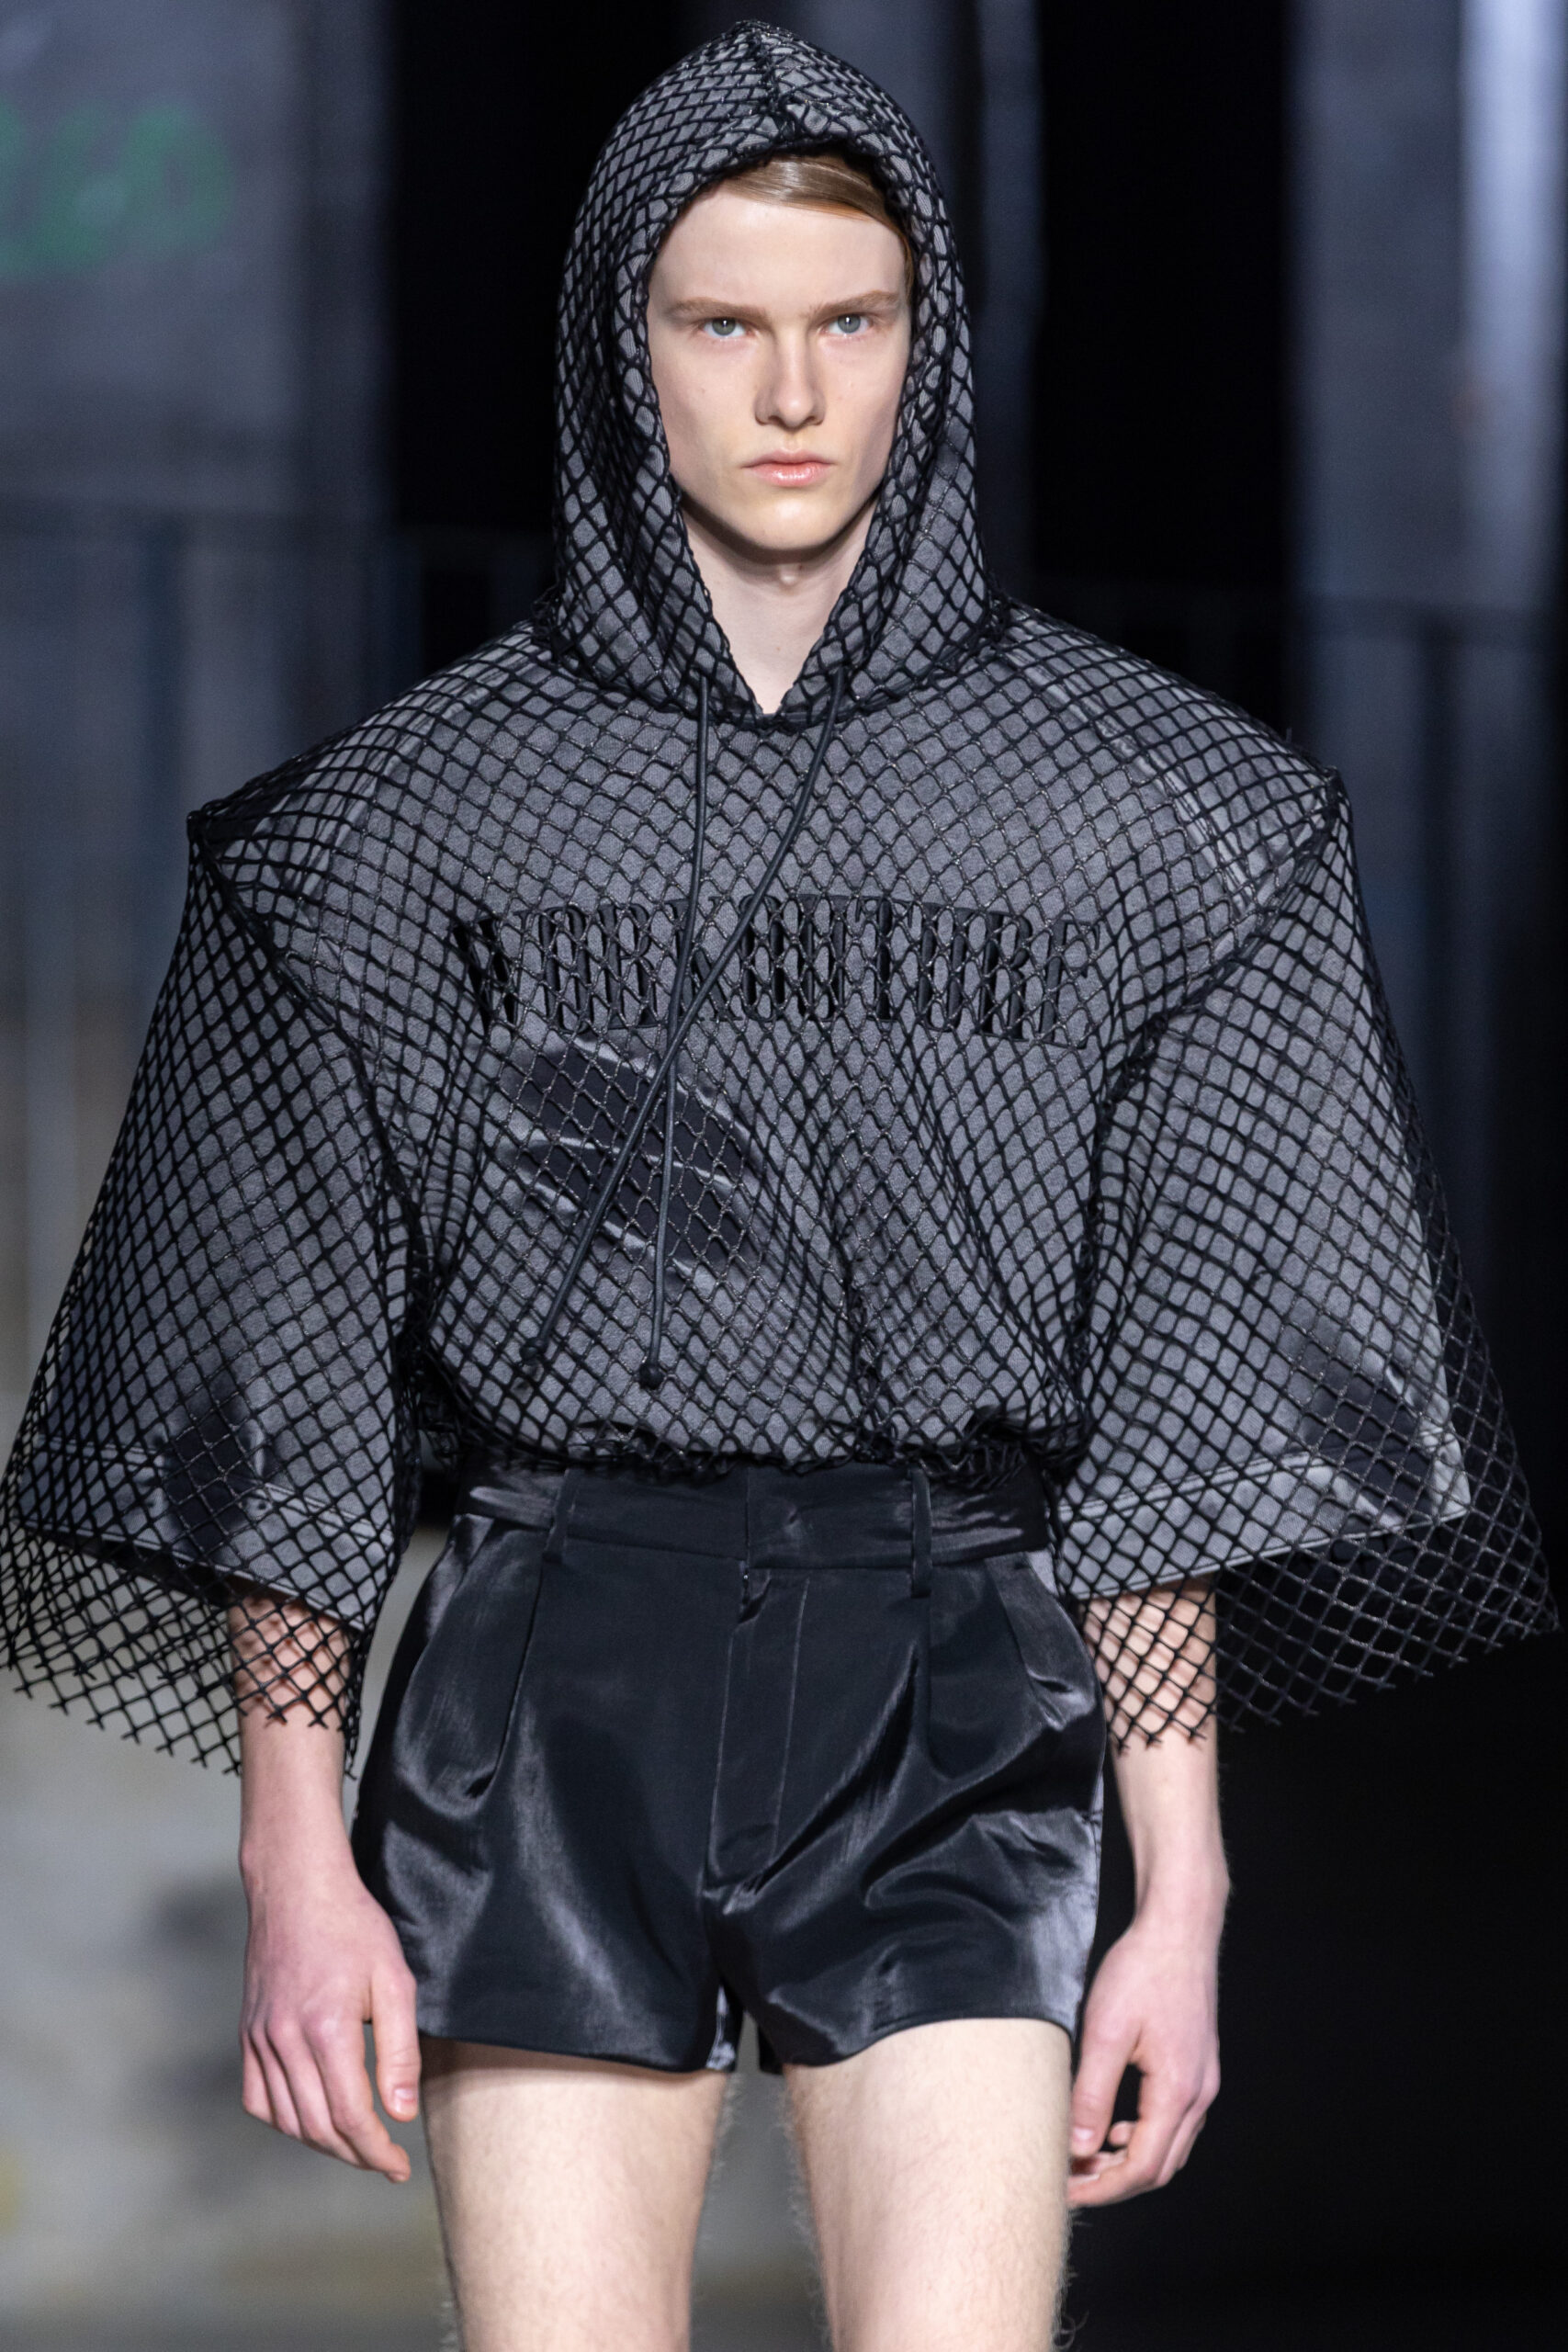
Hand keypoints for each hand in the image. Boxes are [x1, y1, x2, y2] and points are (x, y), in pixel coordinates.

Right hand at [240, 1855, 420, 2180]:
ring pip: (286, 2120)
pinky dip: (284, 2120)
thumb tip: (401, 2113)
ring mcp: (260, 2039)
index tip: (399, 2166)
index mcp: (327, 2029)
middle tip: (385, 2161)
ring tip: (356, 2143)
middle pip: (317, 2128)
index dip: (377, 2152)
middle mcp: (285, 2040)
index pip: (351, 2117)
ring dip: (322, 2144)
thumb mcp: (394, 1980)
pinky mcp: (248, 2033)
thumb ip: (400, 2051)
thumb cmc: (352, 1926)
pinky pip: (257, 2098)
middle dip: (355, 2155)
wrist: (296, 1887)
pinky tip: (311, 2117)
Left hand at [1066, 1905, 1221, 2204]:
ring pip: (1169, 2149)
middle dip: (1113, 2182)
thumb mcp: (1106, 2031)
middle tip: (1071, 2178)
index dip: (1102, 2188)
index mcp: (1177, 2092)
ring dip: (1129, 2162)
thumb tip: (1078, 2149)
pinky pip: (1175, 2123)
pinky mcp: (1198, 2068)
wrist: (1179, 1929)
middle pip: (1159, 2168)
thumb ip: (1092, 2094)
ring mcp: (1203, 2083)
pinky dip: (1144, 2137)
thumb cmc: (1142, 1971)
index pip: (1142, 2168)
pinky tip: (1116, 2125)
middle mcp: (1198, 2095)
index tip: (1065, 2190)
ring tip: (1087, 2156)